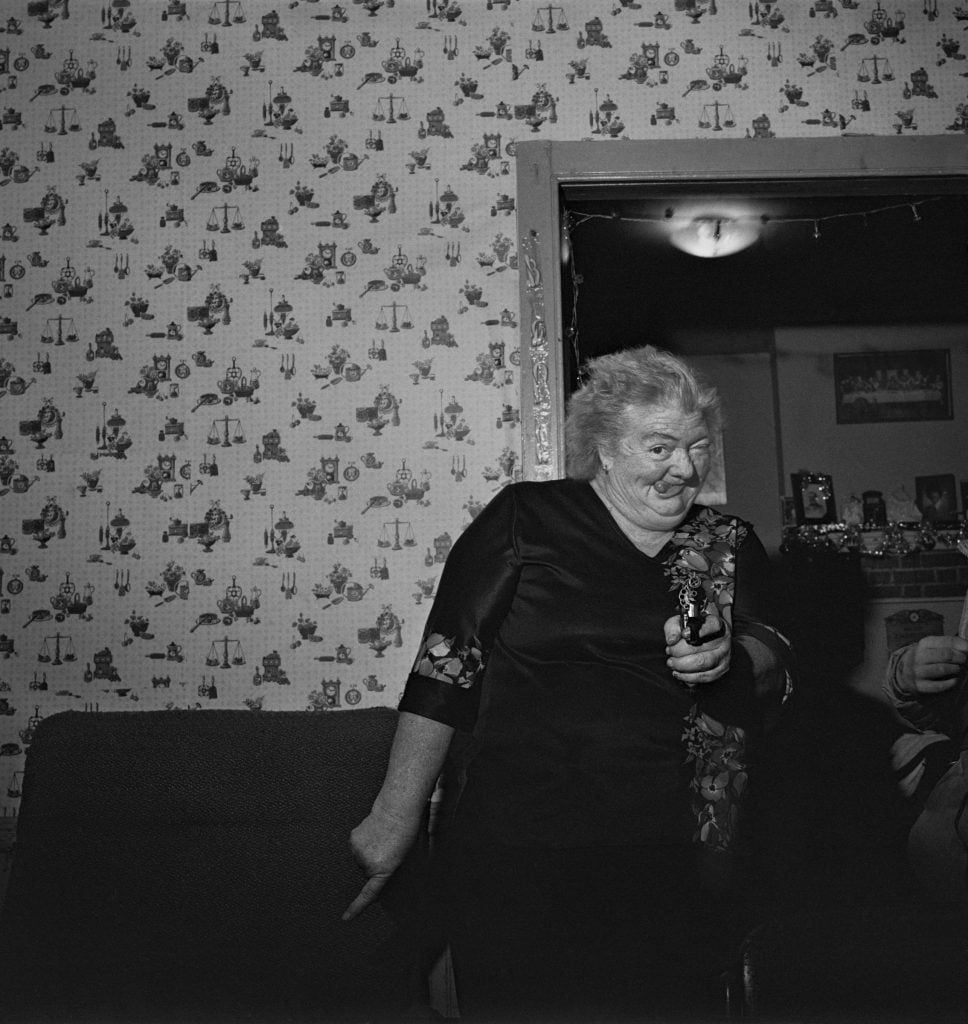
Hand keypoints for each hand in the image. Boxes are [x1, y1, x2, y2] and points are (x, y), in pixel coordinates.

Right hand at [342, 800, 419, 921]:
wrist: (396, 810)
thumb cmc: (405, 834)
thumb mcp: (402, 858)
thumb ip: (388, 871)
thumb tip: (373, 877)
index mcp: (383, 870)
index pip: (368, 894)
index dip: (356, 908)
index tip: (346, 918)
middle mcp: (368, 863)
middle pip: (366, 872)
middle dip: (373, 864)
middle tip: (386, 849)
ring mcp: (358, 851)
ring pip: (360, 859)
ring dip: (367, 853)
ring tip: (380, 838)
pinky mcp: (352, 839)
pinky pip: (355, 847)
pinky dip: (362, 843)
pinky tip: (372, 833)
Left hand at [664, 612, 730, 685]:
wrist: (705, 638)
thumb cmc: (690, 628)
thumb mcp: (679, 622)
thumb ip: (673, 628)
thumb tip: (672, 641)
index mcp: (715, 623)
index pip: (712, 626)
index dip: (699, 631)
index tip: (684, 634)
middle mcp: (723, 639)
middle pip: (702, 647)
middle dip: (680, 651)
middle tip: (669, 651)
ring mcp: (724, 655)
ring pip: (703, 664)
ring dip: (683, 666)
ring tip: (671, 663)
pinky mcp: (722, 669)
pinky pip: (705, 677)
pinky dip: (689, 677)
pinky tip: (678, 673)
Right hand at [896, 635, 967, 696]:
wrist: (907, 674)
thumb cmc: (929, 659)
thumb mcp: (936, 647)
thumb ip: (952, 644)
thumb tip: (967, 647)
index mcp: (924, 644)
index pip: (948, 641)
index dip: (963, 646)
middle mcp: (918, 656)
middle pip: (946, 655)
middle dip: (960, 658)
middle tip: (964, 660)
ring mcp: (917, 672)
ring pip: (942, 669)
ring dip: (955, 669)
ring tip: (957, 669)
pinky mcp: (919, 686)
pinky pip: (940, 685)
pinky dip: (951, 683)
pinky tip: (953, 680)